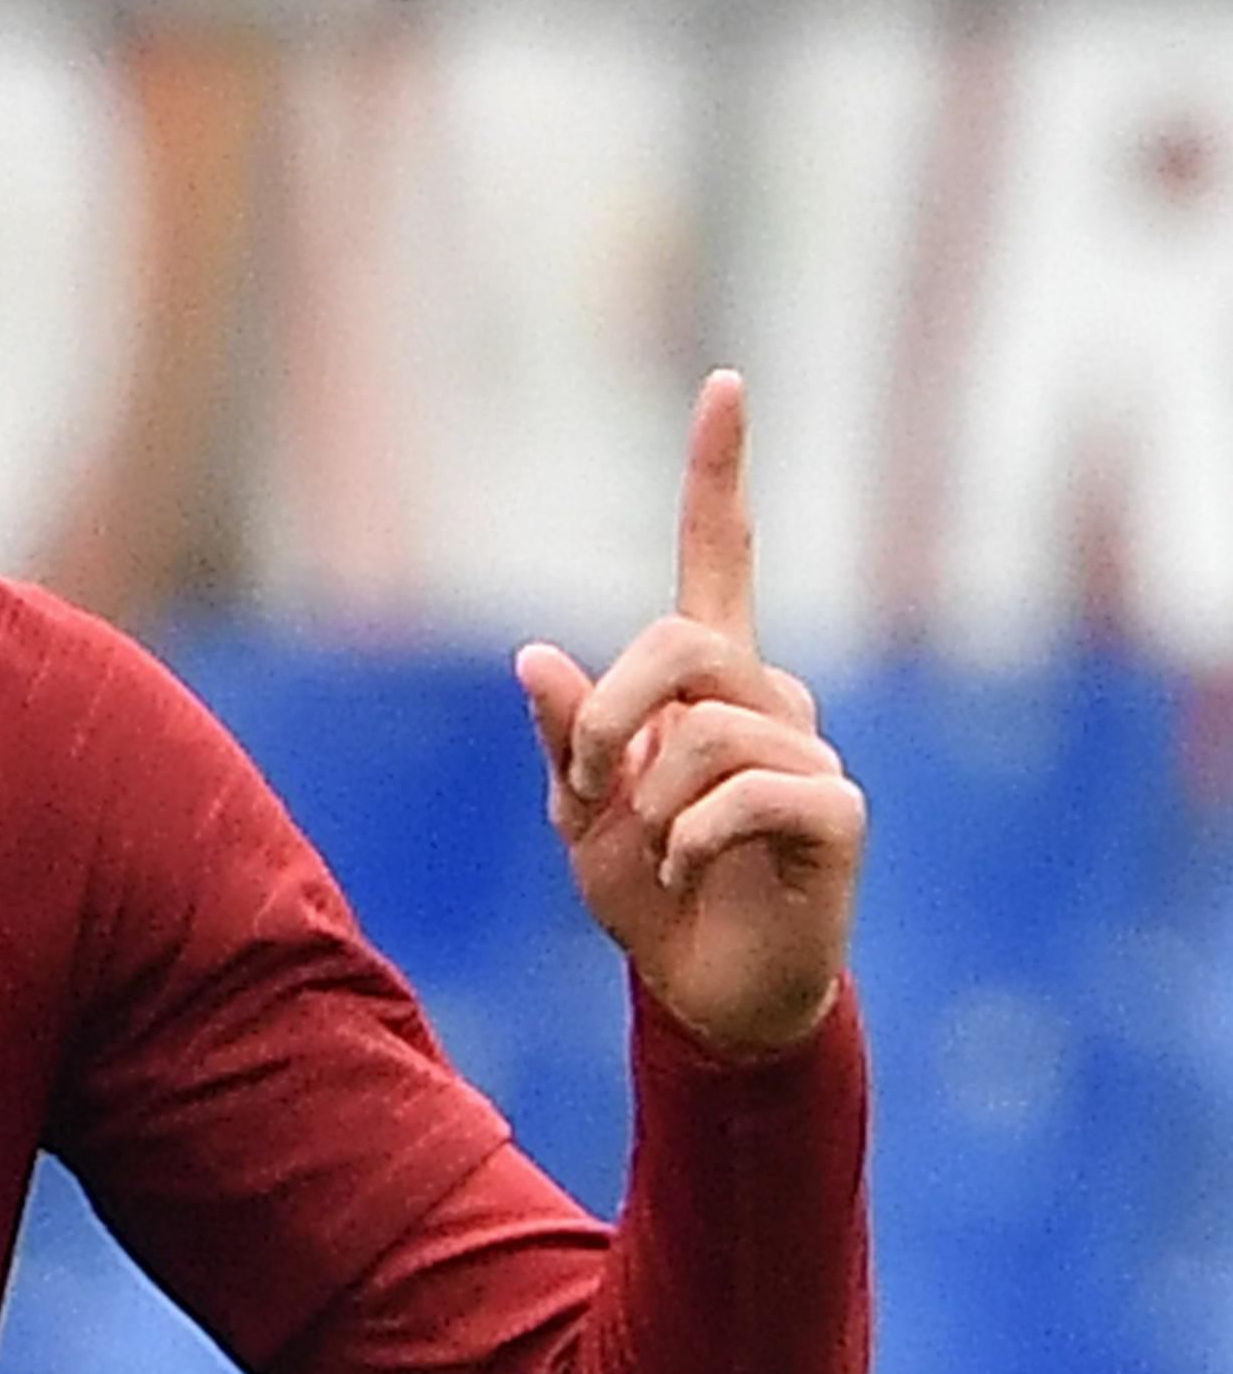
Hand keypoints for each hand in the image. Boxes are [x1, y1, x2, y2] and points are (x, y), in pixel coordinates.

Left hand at [514, 372, 864, 1057]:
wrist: (702, 989)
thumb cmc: (643, 888)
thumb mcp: (578, 808)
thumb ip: (564, 737)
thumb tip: (535, 654)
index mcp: (706, 680)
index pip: (720, 554)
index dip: (719, 472)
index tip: (726, 384)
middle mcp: (769, 698)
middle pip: (680, 641)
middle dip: (609, 715)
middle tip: (589, 790)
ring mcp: (810, 754)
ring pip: (706, 727)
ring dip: (646, 800)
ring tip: (650, 850)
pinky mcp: (838, 815)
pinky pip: (749, 793)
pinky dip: (688, 839)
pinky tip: (686, 872)